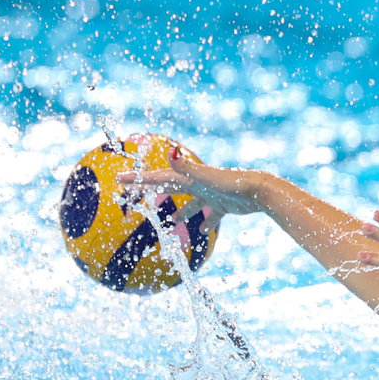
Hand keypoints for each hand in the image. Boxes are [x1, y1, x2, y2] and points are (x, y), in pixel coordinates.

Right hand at [115, 147, 268, 225]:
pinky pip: (212, 215)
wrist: (259, 191)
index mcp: (190, 177)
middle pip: (171, 186)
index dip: (139, 179)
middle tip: (135, 193)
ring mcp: (212, 194)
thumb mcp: (205, 177)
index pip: (159, 177)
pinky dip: (205, 222)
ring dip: (180, 212)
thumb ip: (186, 167)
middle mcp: (199, 183)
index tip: (119, 179)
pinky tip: (201, 230)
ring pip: (192, 204)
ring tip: (170, 222)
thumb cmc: (232, 183)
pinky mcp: (225, 205)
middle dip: (152, 189)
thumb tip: (170, 150)